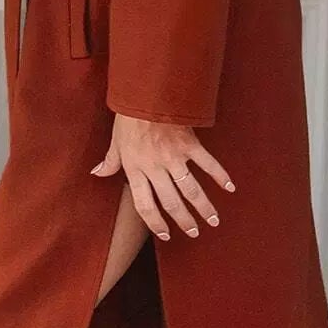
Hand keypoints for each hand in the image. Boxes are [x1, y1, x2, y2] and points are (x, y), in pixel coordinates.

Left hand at [91, 113, 235, 239]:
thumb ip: (110, 161)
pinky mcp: (189, 144)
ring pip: (191, 190)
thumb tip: (98, 173)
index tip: (166, 234)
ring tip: (214, 221)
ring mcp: (174, 157)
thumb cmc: (128, 116)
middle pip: (172, 203)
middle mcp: (155, 168)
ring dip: (204, 207)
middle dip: (185, 221)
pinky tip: (229, 187)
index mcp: (136, 169)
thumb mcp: (115, 140)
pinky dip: (219, 175)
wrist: (146, 93)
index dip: (155, 223)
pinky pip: (207, 163)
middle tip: (195, 232)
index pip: (145, 205)